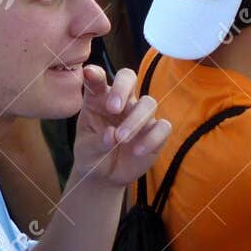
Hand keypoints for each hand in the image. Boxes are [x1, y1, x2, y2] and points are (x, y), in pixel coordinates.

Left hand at [70, 64, 171, 189]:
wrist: (106, 176)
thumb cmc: (92, 155)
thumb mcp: (86, 150)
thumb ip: (97, 142)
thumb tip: (112, 135)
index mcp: (98, 99)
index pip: (97, 80)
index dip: (95, 74)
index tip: (89, 74)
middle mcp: (121, 101)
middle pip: (128, 77)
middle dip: (122, 88)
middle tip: (113, 108)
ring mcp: (140, 114)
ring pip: (148, 103)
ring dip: (136, 120)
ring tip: (121, 139)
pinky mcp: (156, 131)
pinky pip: (163, 127)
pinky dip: (152, 138)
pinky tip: (137, 151)